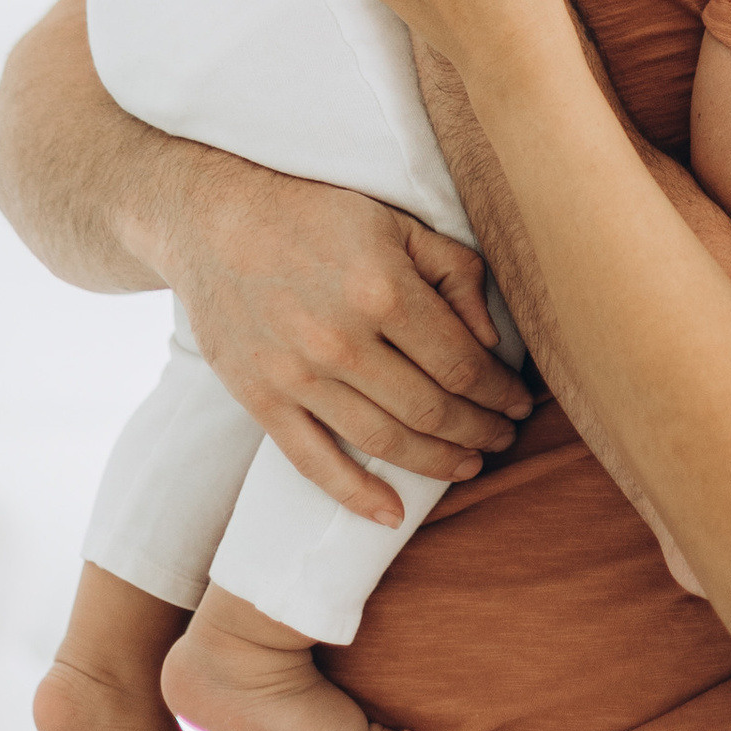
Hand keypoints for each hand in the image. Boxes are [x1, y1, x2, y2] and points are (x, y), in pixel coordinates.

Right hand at [150, 161, 530, 525]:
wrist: (211, 221)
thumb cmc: (315, 216)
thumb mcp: (397, 223)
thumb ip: (454, 274)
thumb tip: (491, 341)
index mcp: (381, 290)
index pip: (462, 364)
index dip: (499, 392)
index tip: (519, 401)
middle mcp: (341, 340)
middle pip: (431, 409)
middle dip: (479, 430)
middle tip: (503, 437)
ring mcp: (297, 376)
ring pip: (384, 442)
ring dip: (437, 462)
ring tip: (469, 465)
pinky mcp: (260, 399)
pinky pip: (313, 462)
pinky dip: (356, 495)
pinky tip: (393, 514)